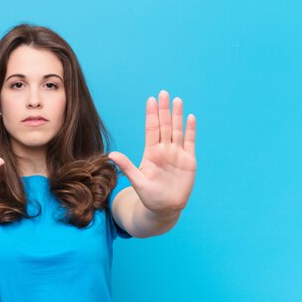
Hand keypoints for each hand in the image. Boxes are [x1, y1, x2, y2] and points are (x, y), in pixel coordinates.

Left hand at [108, 90, 196, 216]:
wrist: (165, 208)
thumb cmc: (149, 196)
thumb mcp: (137, 181)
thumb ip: (126, 166)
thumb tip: (110, 155)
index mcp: (151, 153)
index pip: (151, 129)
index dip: (151, 115)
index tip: (150, 100)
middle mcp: (164, 150)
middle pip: (165, 126)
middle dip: (164, 110)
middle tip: (163, 93)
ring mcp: (177, 154)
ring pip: (177, 131)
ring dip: (177, 116)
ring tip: (177, 100)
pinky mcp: (189, 161)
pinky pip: (190, 142)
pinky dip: (190, 130)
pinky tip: (190, 117)